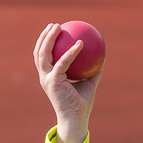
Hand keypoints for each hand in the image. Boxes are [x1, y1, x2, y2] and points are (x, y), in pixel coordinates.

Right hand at [33, 23, 102, 142]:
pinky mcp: (53, 82)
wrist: (77, 118)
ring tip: (59, 27)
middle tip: (54, 25)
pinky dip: (71, 52)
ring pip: (44, 54)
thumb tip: (103, 57)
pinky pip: (63, 63)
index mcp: (50, 76)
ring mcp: (47, 79)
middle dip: (44, 37)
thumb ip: (94, 70)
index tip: (54, 30)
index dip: (45, 42)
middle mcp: (45, 76)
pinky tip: (80, 43)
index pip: (43, 56)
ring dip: (50, 39)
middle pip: (39, 52)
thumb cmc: (82, 102)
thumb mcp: (89, 83)